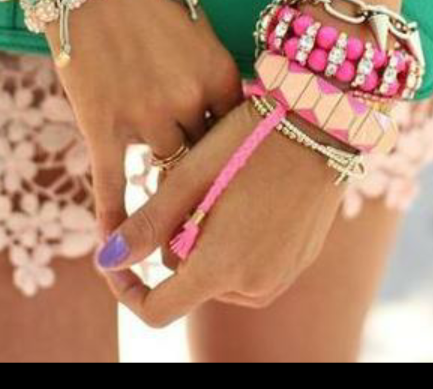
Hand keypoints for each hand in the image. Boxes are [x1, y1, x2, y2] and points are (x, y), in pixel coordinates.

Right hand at [46, 0, 241, 237]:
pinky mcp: (103, 125)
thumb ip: (212, 78)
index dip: (235, 160)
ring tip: (170, 216)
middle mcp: (189, 102)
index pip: (237, 137)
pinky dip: (115, 218)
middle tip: (209, 209)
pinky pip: (112, 183)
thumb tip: (224, 116)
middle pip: (205, 162)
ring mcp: (145, 117)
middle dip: (207, 183)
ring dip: (165, 189)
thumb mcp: (197, 32)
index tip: (237, 178)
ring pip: (164, 174)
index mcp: (220, 77)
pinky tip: (115, 252)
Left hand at [95, 102, 345, 326]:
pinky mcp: (298, 261)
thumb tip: (106, 260)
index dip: (126, 288)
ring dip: (203, 239)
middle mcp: (254, 286)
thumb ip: (146, 225)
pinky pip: (248, 262)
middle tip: (181, 183)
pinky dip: (233, 237)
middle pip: (187, 281)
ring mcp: (281, 276)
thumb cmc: (251, 140)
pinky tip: (242, 190)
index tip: (116, 254)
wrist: (325, 123)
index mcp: (220, 269)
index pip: (156, 310)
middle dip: (173, 241)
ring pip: (216, 272)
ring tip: (214, 184)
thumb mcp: (190, 177)